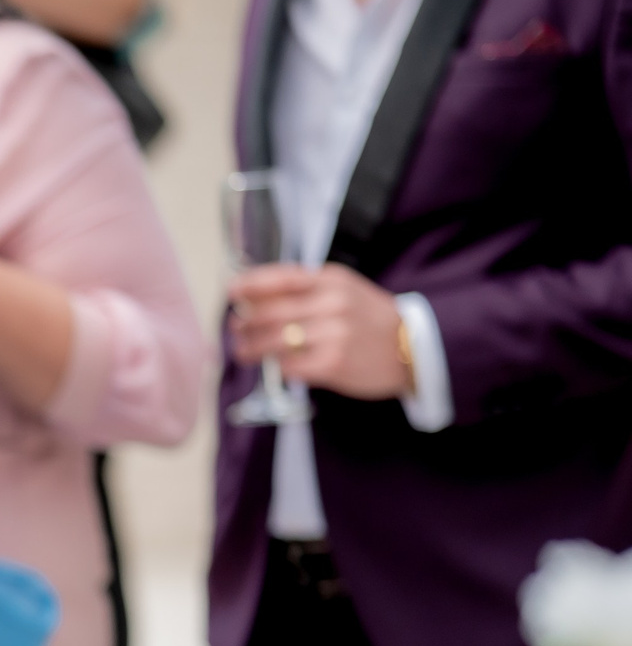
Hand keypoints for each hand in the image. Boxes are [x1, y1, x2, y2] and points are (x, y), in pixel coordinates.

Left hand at [228, 262, 410, 399]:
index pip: (282, 277)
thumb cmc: (369, 318)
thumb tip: (254, 296)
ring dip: (251, 348)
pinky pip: (290, 366)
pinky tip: (276, 367)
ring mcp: (334, 334)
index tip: (231, 291)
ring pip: (274, 341)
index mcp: (332, 280)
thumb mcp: (343, 290)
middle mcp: (332, 303)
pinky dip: (278, 367)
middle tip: (235, 329)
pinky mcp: (333, 364)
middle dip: (244, 322)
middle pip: (271, 312)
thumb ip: (304, 289)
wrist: (414, 347)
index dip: (251, 284)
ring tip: (243, 352)